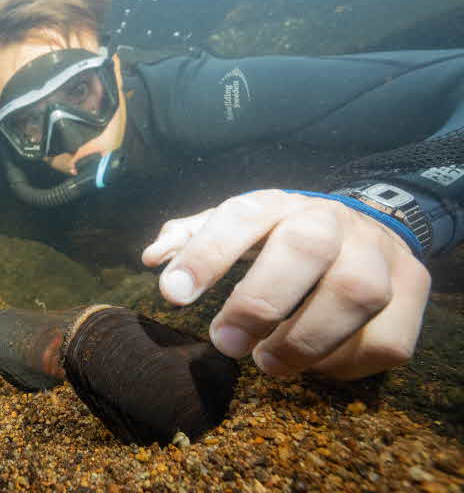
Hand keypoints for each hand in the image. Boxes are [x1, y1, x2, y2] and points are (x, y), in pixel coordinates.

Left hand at [142, 189, 430, 379]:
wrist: (363, 226)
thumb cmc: (280, 236)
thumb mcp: (234, 230)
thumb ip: (191, 239)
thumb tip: (153, 258)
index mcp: (277, 204)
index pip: (240, 217)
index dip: (206, 254)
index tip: (172, 295)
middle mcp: (332, 220)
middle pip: (304, 248)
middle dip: (260, 302)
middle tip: (226, 344)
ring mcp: (380, 253)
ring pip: (356, 295)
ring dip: (305, 342)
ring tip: (269, 362)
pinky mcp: (415, 290)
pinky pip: (386, 340)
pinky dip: (345, 363)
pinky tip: (316, 363)